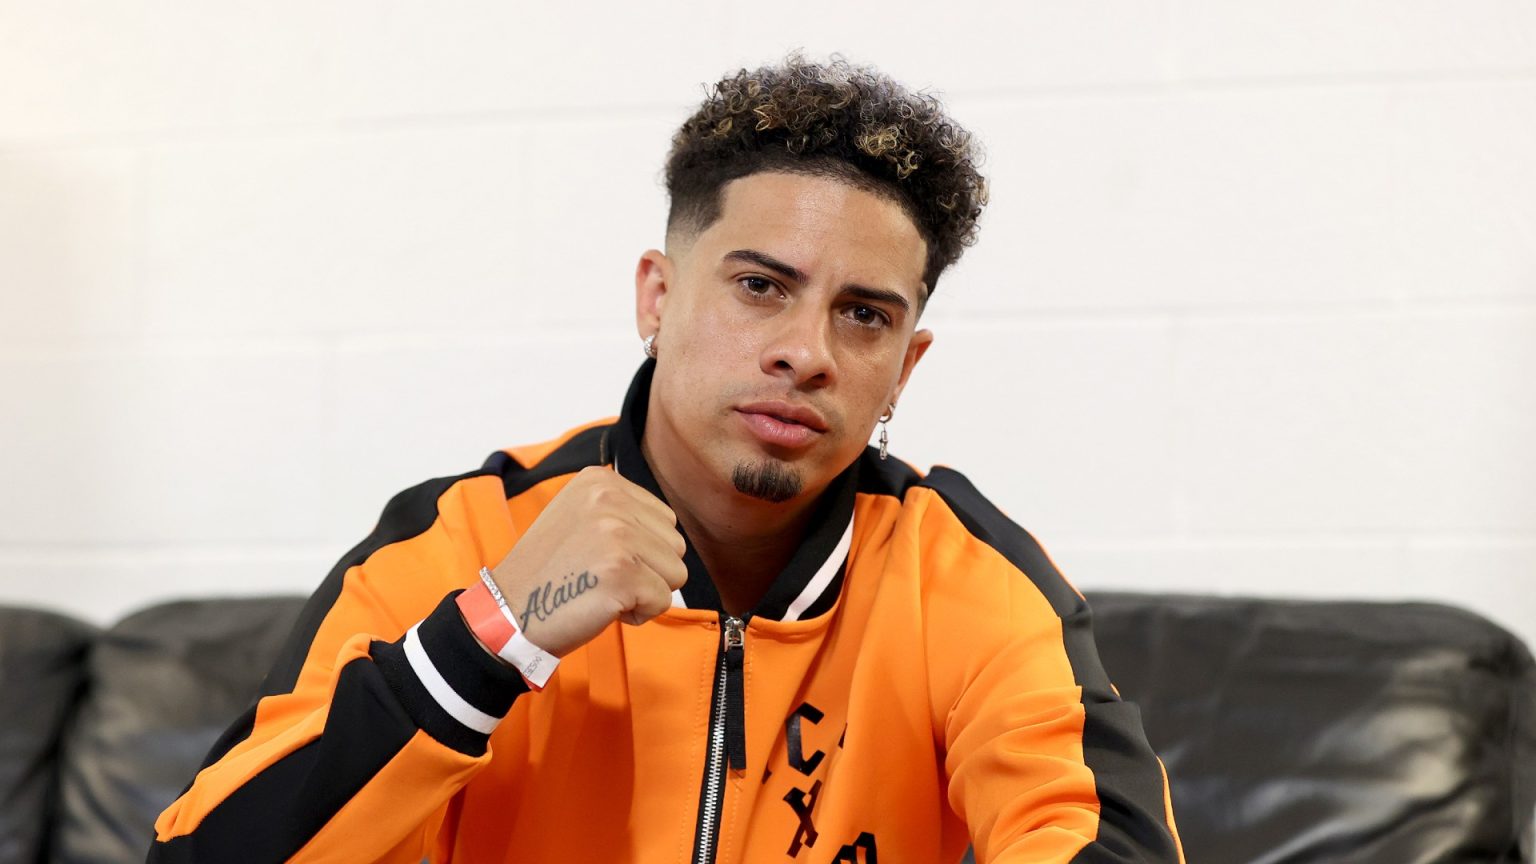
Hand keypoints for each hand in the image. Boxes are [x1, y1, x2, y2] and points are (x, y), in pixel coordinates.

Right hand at [485, 466, 687, 656]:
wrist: (509, 612)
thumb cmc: (551, 573)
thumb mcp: (580, 516)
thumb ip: (623, 511)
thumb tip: (669, 528)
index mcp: (601, 480)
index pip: (665, 519)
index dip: (642, 550)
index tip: (600, 558)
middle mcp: (610, 498)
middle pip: (676, 545)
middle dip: (648, 570)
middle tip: (601, 578)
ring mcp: (617, 533)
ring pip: (676, 573)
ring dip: (645, 591)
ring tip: (602, 590)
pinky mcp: (623, 572)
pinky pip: (662, 601)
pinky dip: (639, 614)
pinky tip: (602, 606)